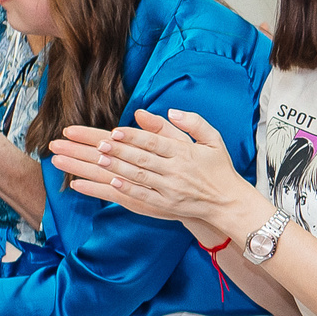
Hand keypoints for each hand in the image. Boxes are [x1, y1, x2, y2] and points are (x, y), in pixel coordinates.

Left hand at [51, 109, 250, 225]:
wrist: (228, 202)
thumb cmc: (218, 168)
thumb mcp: (212, 139)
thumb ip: (191, 123)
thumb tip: (167, 111)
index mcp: (184, 152)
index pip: (153, 142)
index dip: (132, 137)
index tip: (113, 132)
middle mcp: (175, 170)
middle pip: (138, 158)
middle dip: (112, 150)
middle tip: (89, 143)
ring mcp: (168, 189)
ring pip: (135, 176)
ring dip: (110, 168)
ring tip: (89, 160)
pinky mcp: (164, 204)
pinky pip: (140, 196)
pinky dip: (121, 189)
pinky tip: (105, 183)